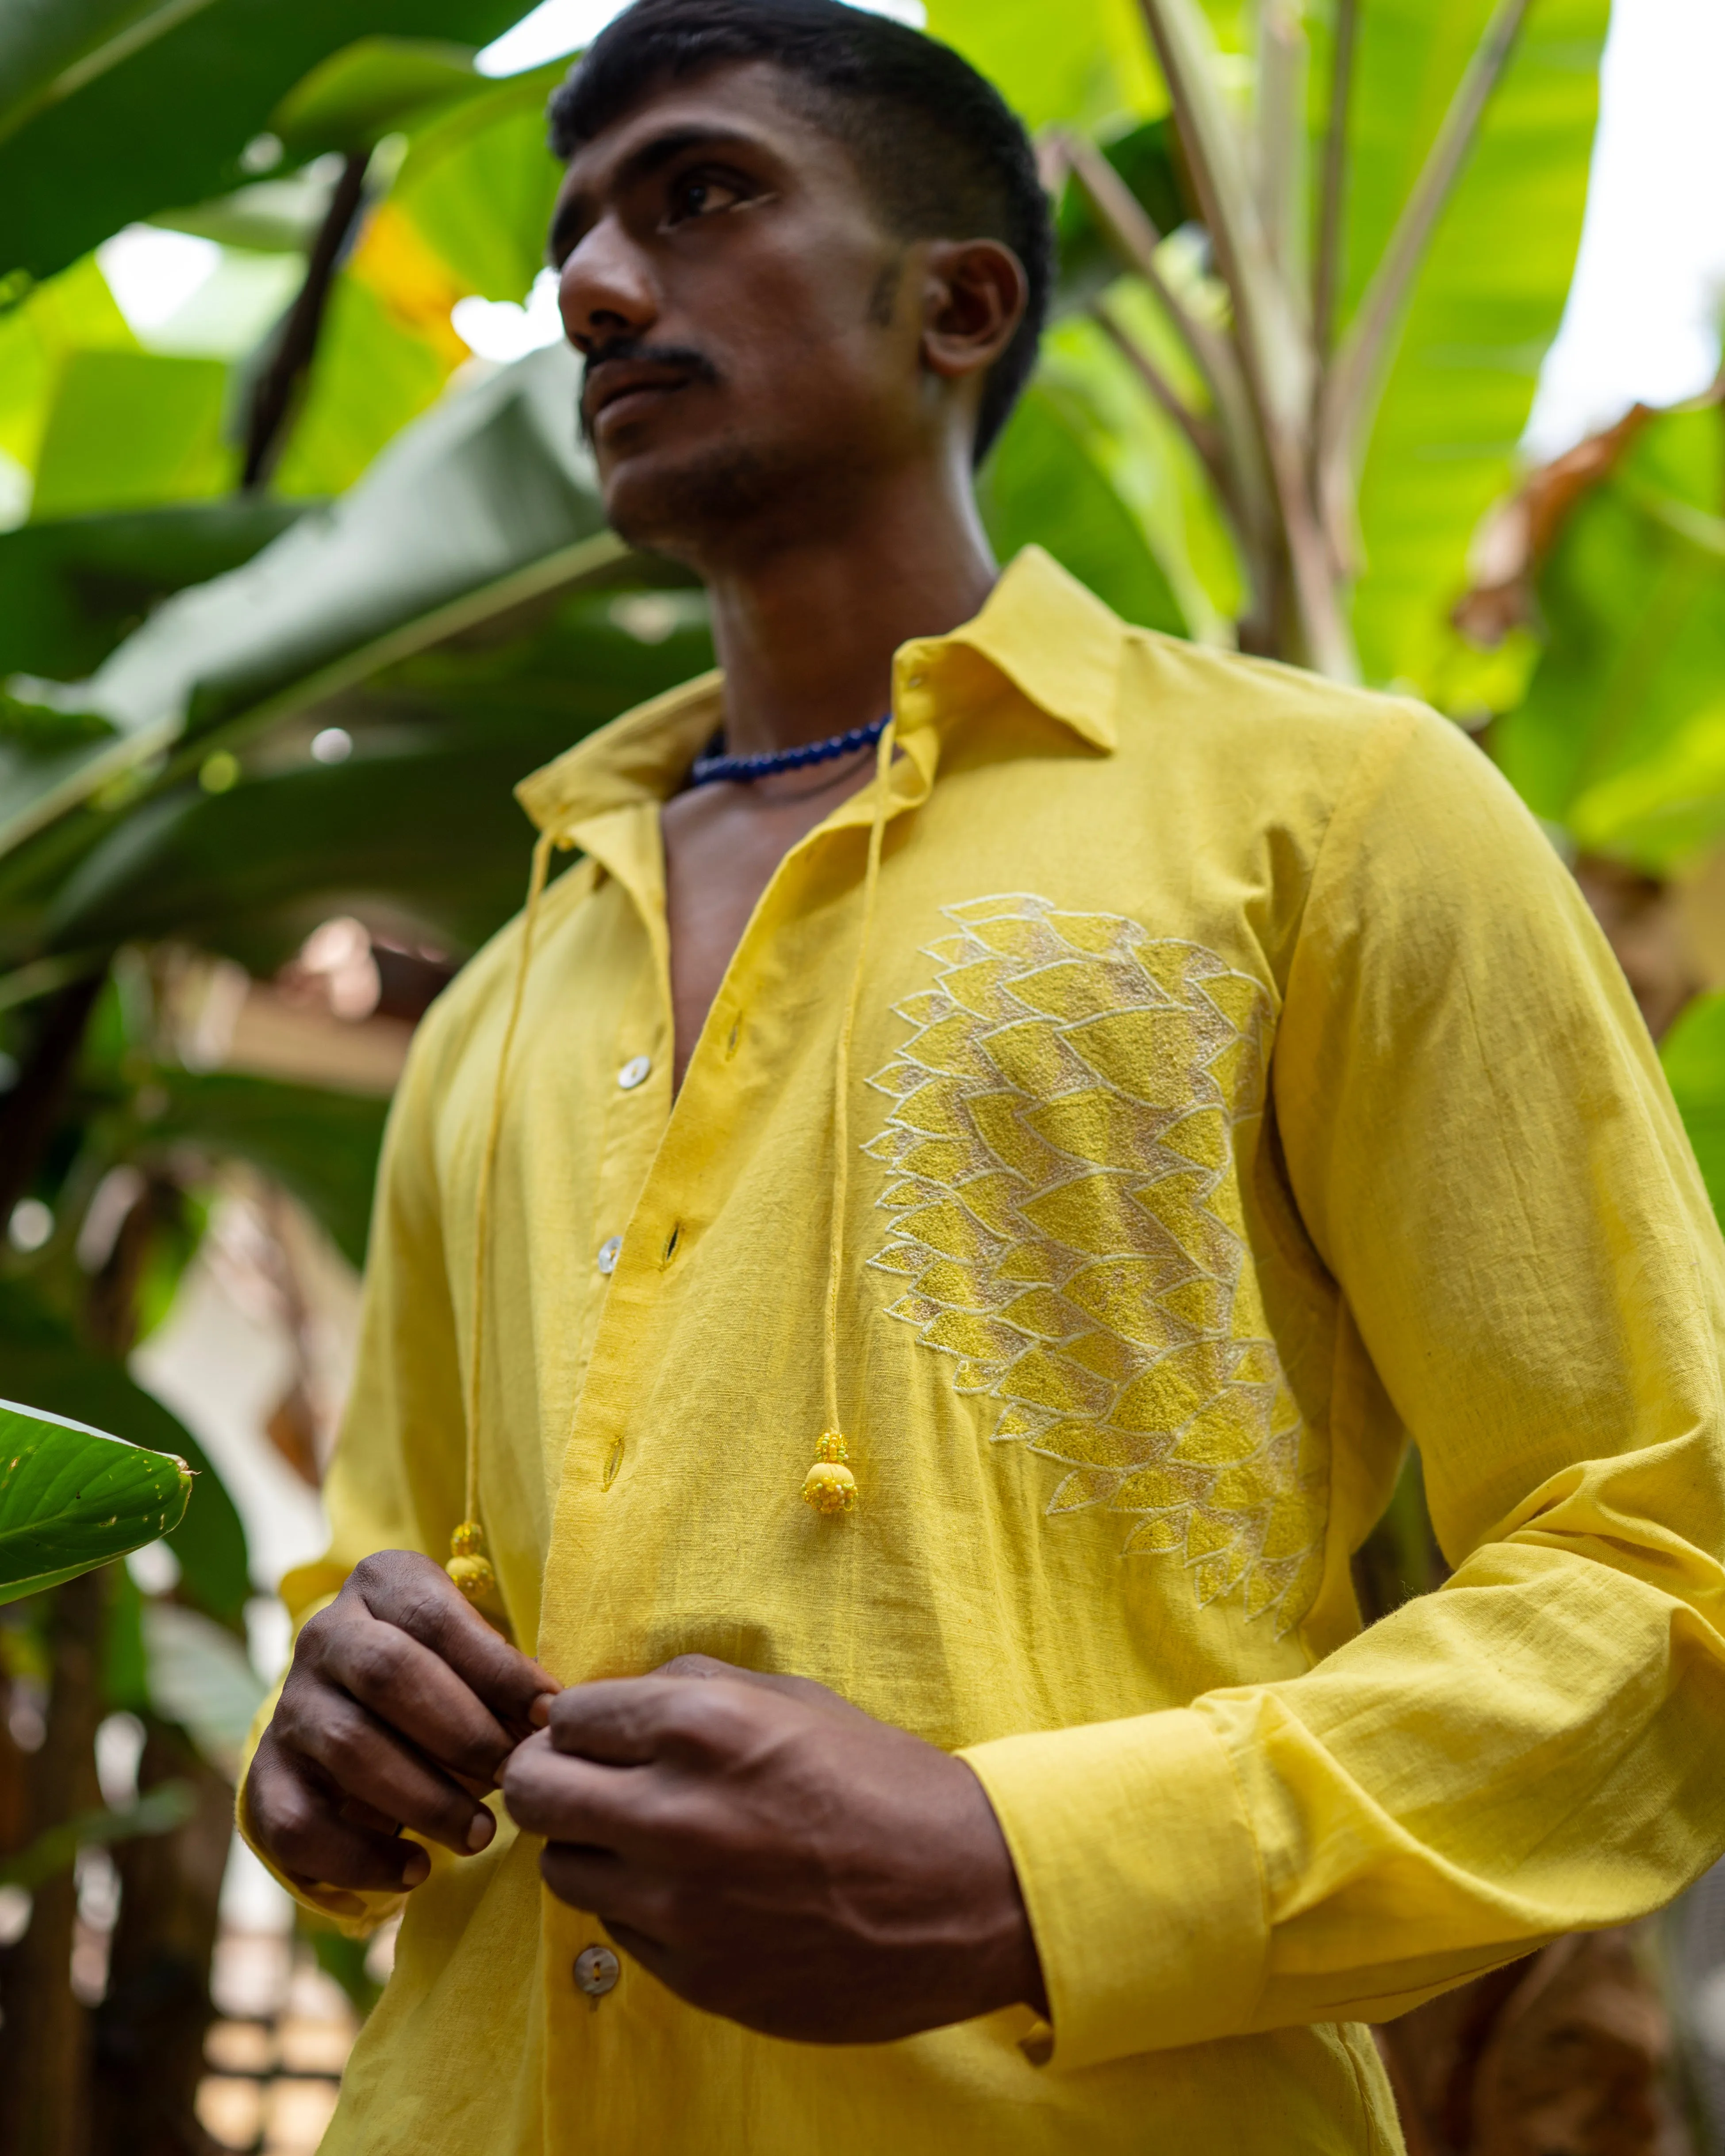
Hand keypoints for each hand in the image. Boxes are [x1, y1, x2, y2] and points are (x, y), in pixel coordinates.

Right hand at [246, 1550, 557, 1894]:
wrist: (353, 1709)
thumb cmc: (443, 1674)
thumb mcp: (471, 1650)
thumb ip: (503, 1674)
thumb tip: (553, 1721)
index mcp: (380, 1584)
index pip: (437, 1618)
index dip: (498, 1669)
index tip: (551, 1715)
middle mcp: (325, 1634)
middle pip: (387, 1674)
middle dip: (463, 1732)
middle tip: (516, 1776)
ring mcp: (289, 1705)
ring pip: (348, 1747)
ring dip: (424, 1798)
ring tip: (482, 1833)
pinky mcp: (266, 1775)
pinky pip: (299, 1822)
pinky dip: (360, 1856)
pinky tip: (416, 1871)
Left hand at [501, 1654, 1045, 2041]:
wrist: (967, 1890)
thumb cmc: (881, 1779)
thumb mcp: (791, 1698)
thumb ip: (690, 1688)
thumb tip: (604, 1702)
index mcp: (704, 1729)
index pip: (569, 1718)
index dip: (577, 1722)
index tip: (595, 1733)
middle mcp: (678, 1815)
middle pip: (535, 1794)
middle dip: (548, 1779)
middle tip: (580, 1781)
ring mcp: (681, 1907)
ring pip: (561, 1869)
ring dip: (590, 1847)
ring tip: (647, 1839)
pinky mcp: (695, 1976)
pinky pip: (618, 1931)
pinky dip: (639, 1907)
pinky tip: (698, 1891)